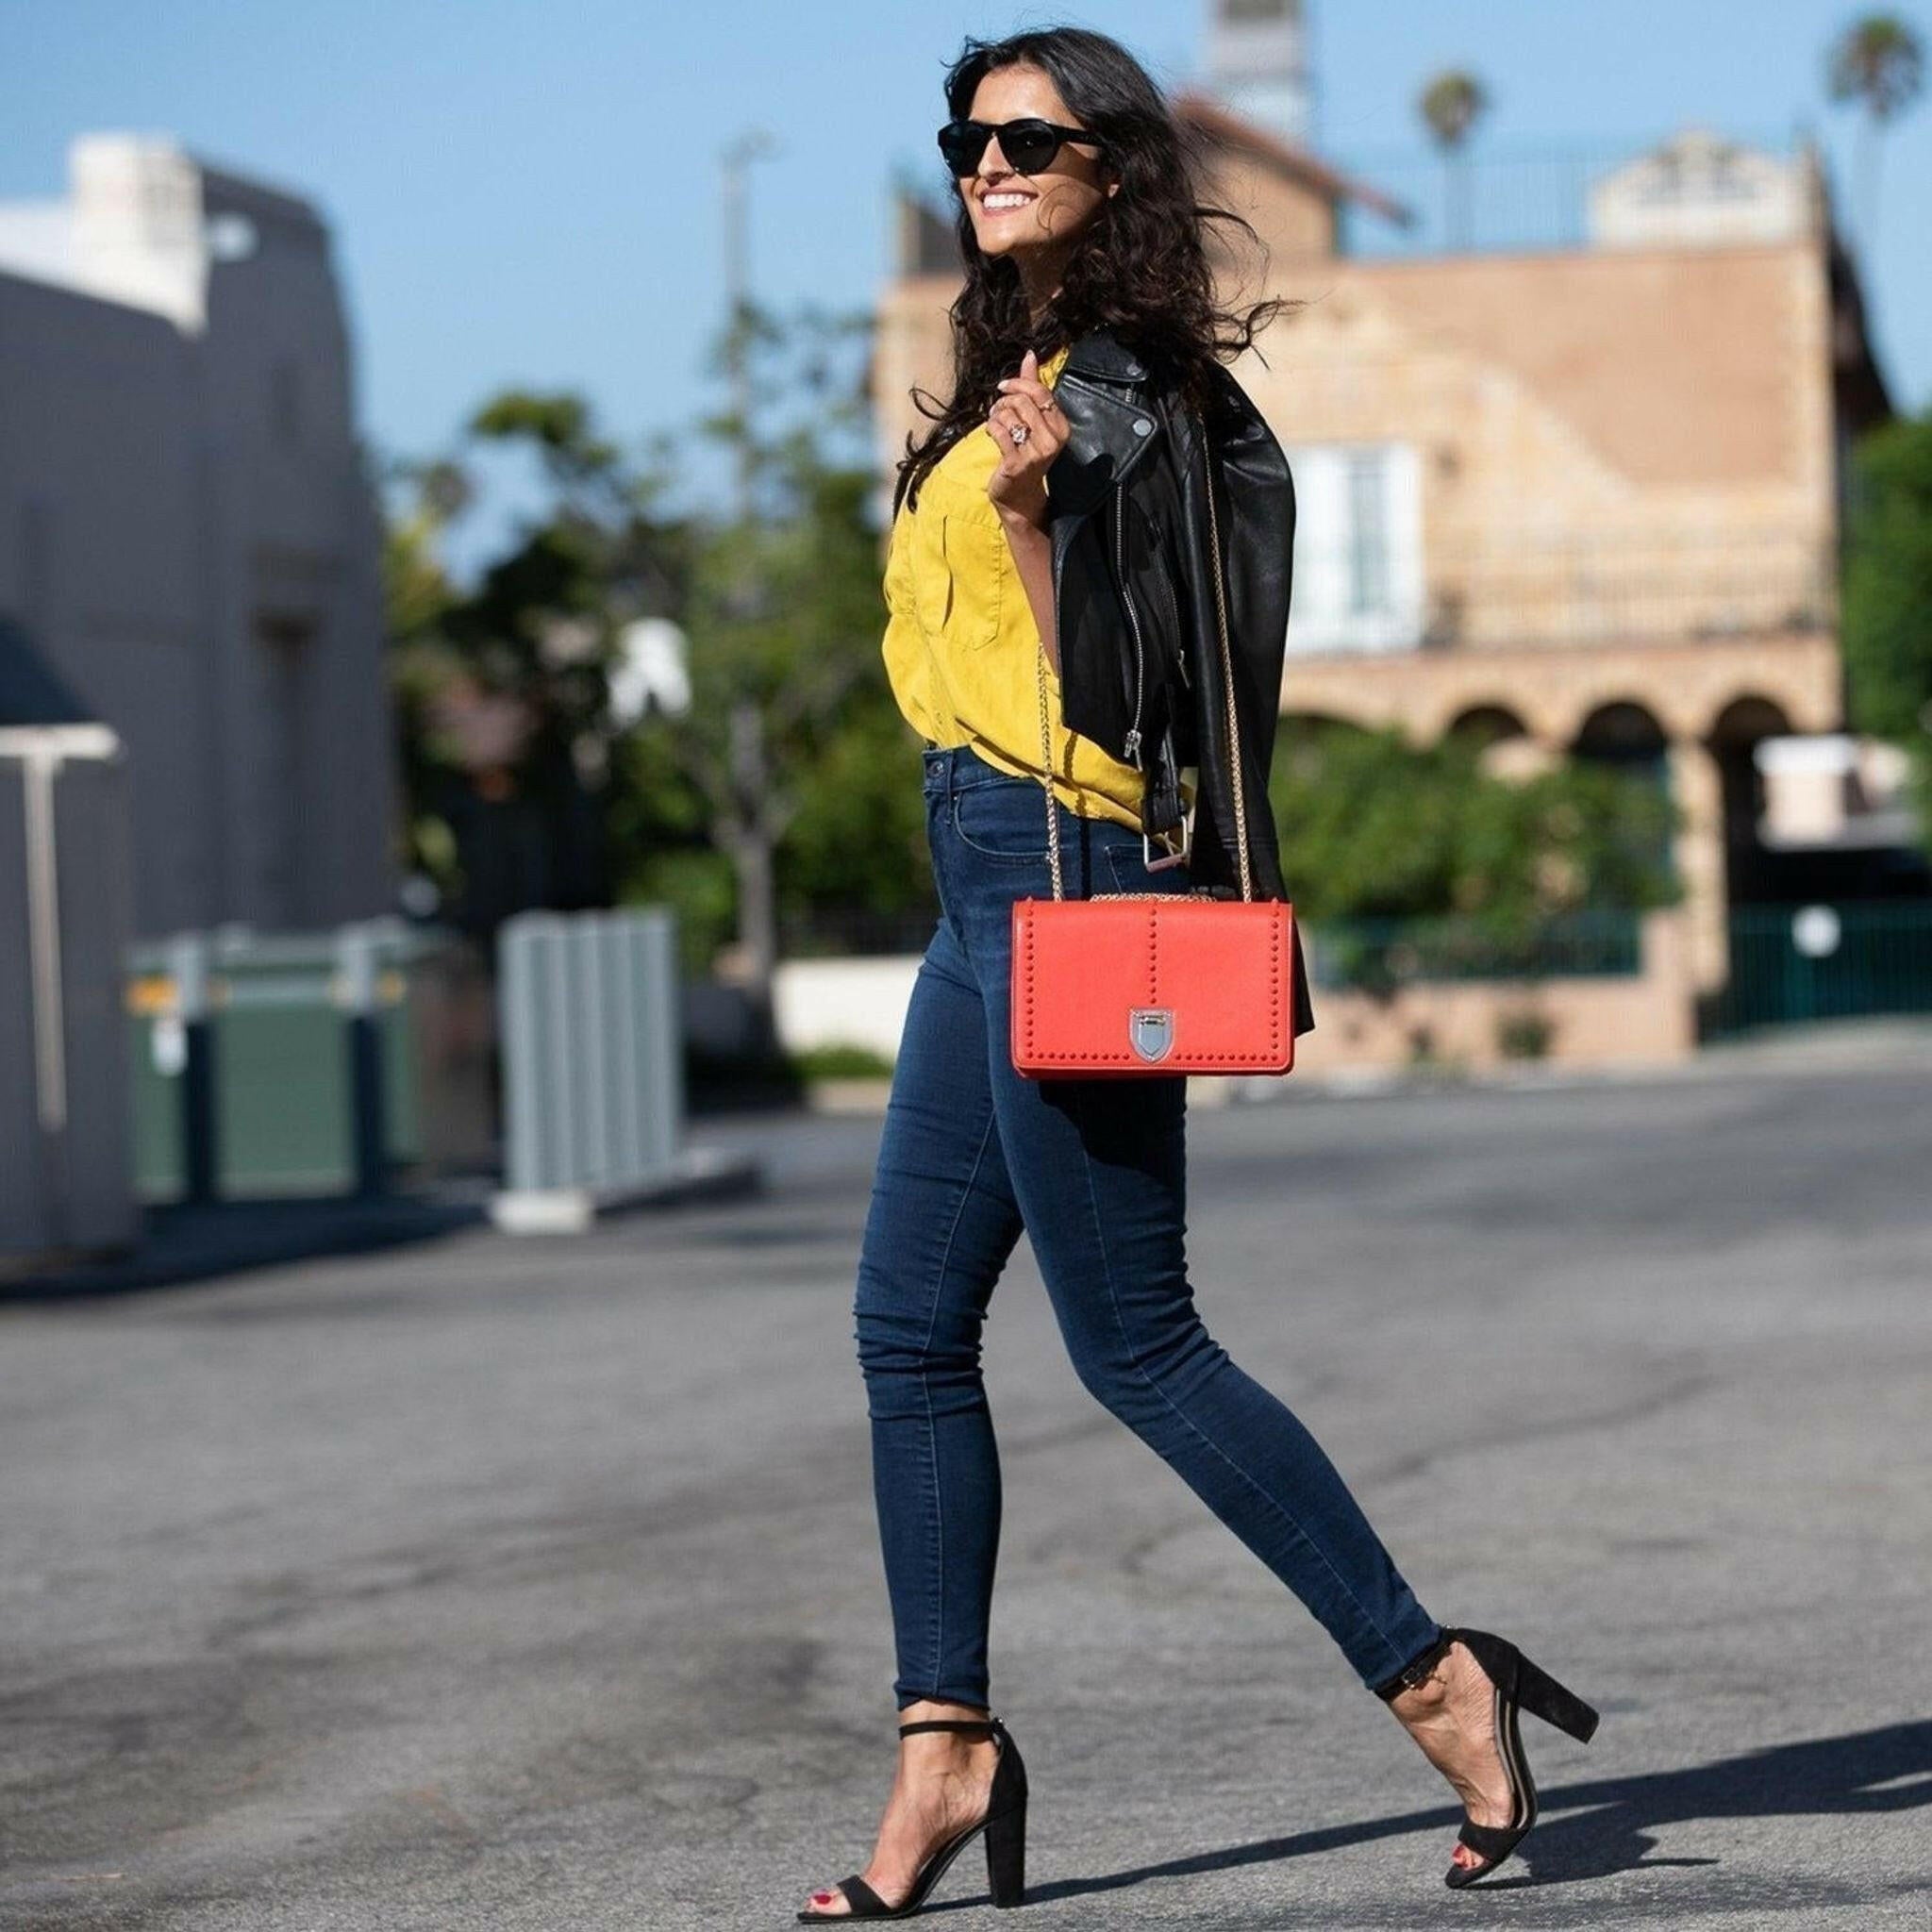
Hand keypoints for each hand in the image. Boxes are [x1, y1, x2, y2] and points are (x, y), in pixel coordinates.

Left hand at [984, 348, 1065, 529]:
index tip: (1004, 386)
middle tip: (998, 411)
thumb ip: (1032, 386)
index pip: (1041, 392)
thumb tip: (1030, 355)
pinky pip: (998, 430)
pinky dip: (990, 428)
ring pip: (1009, 414)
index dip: (1019, 383)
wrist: (1019, 494)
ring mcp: (1036, 453)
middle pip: (1022, 401)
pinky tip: (991, 435)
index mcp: (1061, 426)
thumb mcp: (1034, 419)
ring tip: (996, 424)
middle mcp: (1053, 440)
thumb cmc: (1026, 451)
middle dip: (1004, 402)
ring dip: (995, 416)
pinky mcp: (1017, 463)